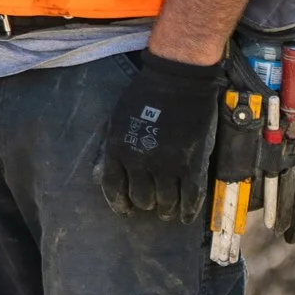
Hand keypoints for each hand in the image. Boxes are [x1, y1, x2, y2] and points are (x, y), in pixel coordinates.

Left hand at [94, 51, 221, 220]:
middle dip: (145, 204)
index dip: (119, 203)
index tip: (125, 210)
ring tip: (168, 210)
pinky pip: (190, 197)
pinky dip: (188, 211)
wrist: (179, 78)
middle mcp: (141, 161)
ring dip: (166, 209)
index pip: (113, 187)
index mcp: (118, 148)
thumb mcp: (116, 118)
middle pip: (141, 198)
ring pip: (165, 202)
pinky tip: (185, 216)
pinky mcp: (193, 164)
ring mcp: (168, 164)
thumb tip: (101, 175)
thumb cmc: (145, 94)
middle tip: (152, 204)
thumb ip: (110, 147)